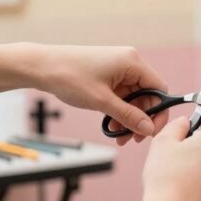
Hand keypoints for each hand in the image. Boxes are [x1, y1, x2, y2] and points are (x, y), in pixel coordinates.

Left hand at [30, 45, 168, 144]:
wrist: (41, 67)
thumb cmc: (69, 77)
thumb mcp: (101, 101)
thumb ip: (128, 116)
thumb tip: (149, 129)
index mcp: (132, 62)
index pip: (159, 89)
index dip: (158, 112)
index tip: (151, 131)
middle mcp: (128, 63)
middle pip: (147, 95)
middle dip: (141, 118)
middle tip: (133, 139)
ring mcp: (118, 69)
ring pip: (133, 99)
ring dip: (128, 118)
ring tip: (119, 136)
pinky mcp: (108, 76)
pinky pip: (121, 96)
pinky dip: (118, 112)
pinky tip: (111, 127)